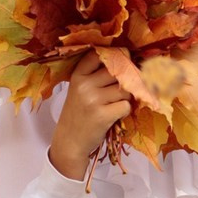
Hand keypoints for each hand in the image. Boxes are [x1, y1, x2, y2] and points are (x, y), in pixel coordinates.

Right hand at [48, 50, 132, 179]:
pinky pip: (126, 106)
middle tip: (122, 90)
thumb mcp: (79, 90)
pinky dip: (125, 111)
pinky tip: (115, 115)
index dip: (115, 56)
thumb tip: (128, 62)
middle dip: (125, 81)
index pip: (98, 55)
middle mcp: (85, 85)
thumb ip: (96, 76)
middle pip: (117, 73)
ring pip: (125, 90)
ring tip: (115, 105)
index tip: (123, 60)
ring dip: (125, 98)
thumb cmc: (78, 114)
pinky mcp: (103, 115)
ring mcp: (93, 100)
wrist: (69, 142)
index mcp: (78, 76)